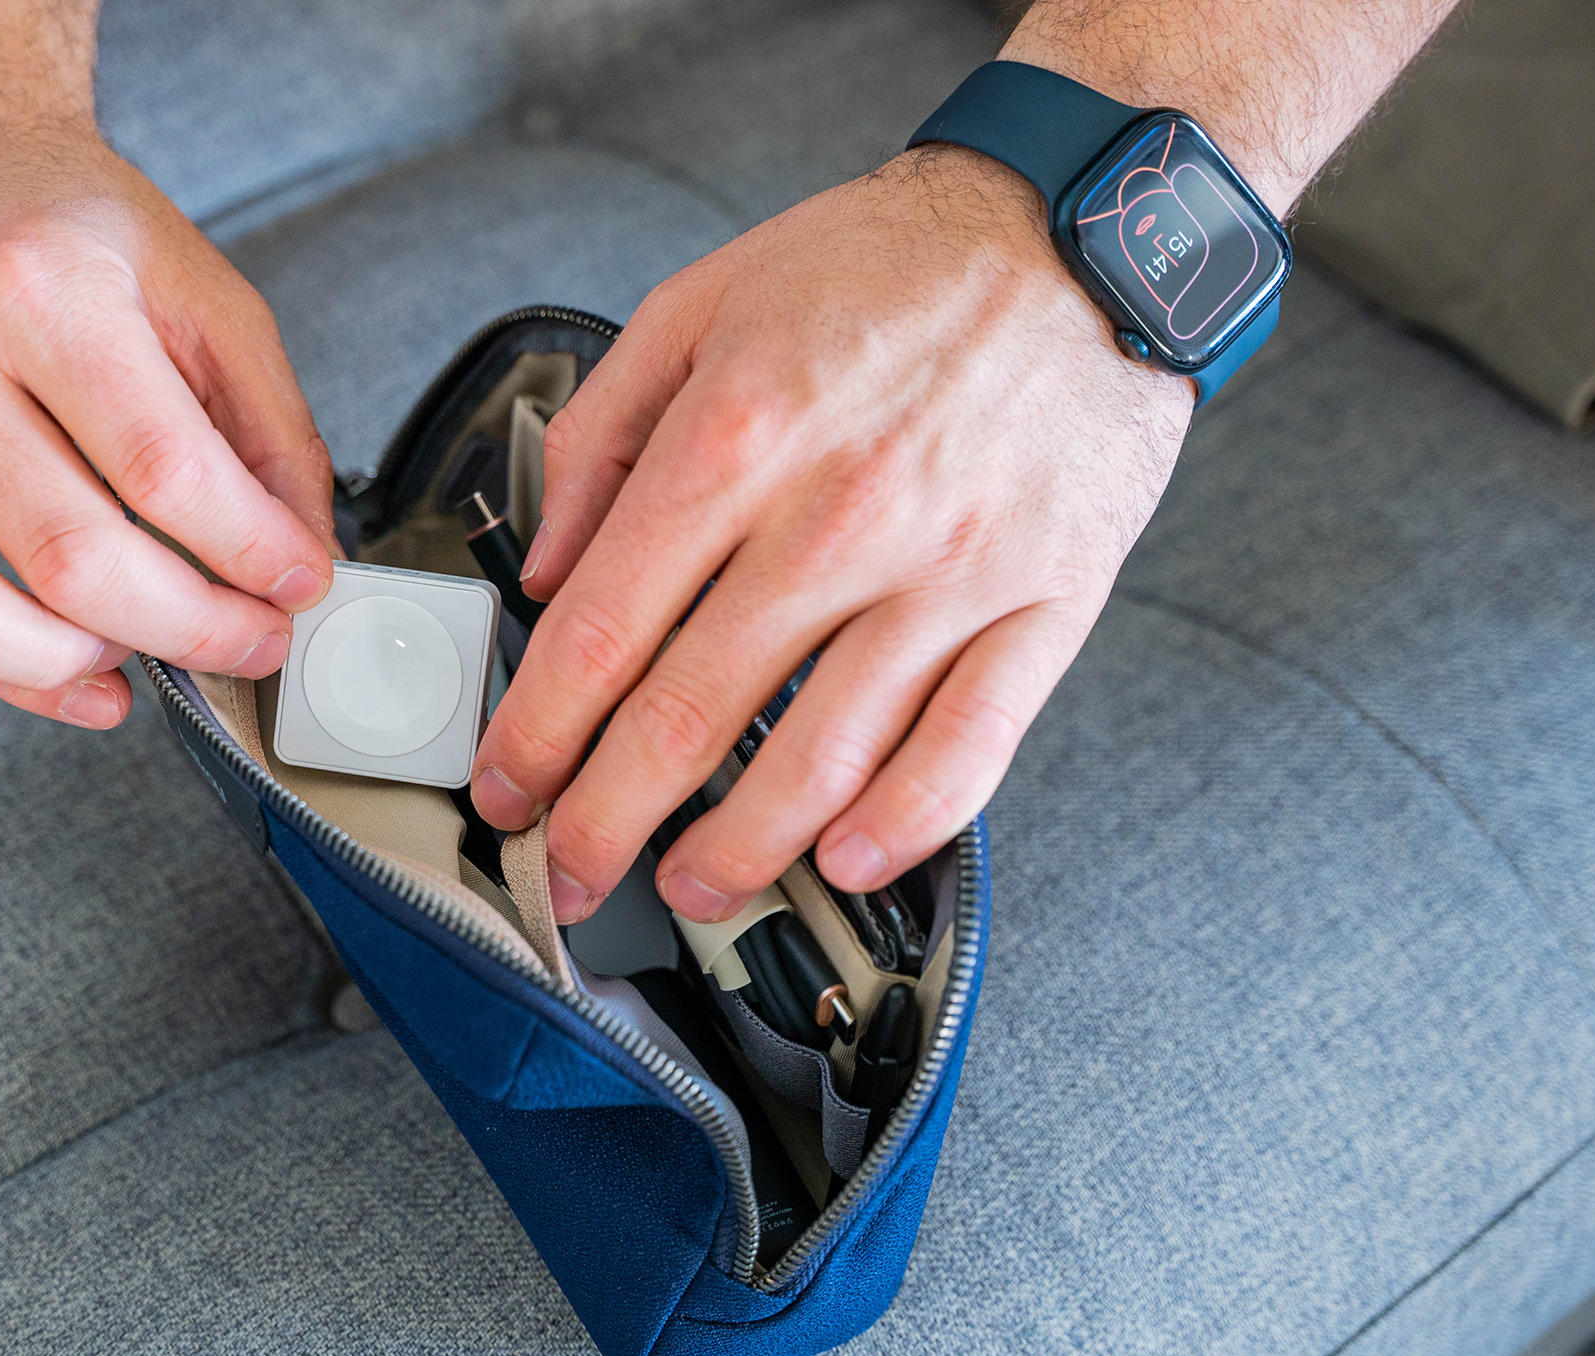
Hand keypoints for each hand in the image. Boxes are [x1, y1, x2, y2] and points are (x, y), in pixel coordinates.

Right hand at [0, 100, 335, 727]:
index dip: (249, 553)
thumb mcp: (205, 294)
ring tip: (159, 651)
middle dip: (190, 627)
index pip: (162, 469)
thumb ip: (271, 429)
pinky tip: (86, 674)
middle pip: (73, 554)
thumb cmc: (67, 231)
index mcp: (43, 287)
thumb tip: (300, 558)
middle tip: (253, 640)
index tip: (299, 586)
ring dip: (85, 661)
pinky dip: (7, 671)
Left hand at [469, 147, 1189, 922]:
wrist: (1087, 229)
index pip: (600, 631)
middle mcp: (837, 513)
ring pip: (821, 759)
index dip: (536, 735)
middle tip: (572, 878)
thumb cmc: (891, 265)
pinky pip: (970, 745)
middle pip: (690, 716)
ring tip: (692, 888)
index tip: (507, 788)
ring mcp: (948, 569)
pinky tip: (846, 861)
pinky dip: (902, 825)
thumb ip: (603, 432)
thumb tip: (543, 566)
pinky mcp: (1045, 601)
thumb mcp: (704, 301)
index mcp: (738, 434)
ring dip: (738, 851)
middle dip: (607, 823)